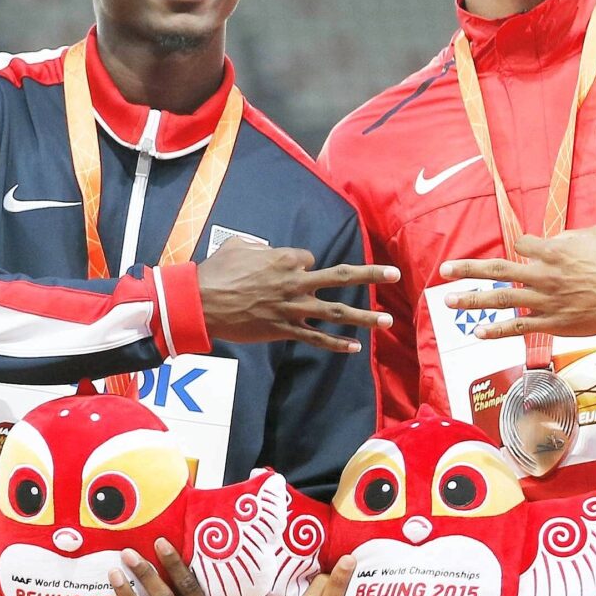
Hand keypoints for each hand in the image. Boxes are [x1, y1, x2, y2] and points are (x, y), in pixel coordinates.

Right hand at [196, 242, 397, 354]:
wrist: (201, 302)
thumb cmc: (216, 272)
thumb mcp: (237, 247)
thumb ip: (257, 247)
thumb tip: (264, 250)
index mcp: (285, 258)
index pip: (309, 260)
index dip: (303, 265)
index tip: (293, 271)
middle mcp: (296, 281)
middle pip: (341, 276)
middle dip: (371, 275)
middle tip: (394, 274)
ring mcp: (293, 307)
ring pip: (337, 311)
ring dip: (365, 316)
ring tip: (387, 320)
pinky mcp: (284, 329)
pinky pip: (316, 338)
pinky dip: (336, 344)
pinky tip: (355, 348)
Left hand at [441, 227, 595, 340]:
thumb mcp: (595, 235)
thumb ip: (569, 235)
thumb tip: (553, 239)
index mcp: (551, 251)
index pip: (520, 245)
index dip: (520, 246)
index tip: (523, 249)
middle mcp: (542, 275)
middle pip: (497, 269)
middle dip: (467, 270)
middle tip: (444, 270)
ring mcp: (544, 300)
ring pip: (501, 299)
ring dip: (471, 300)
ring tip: (448, 301)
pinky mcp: (551, 322)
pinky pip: (518, 326)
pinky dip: (497, 331)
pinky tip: (478, 332)